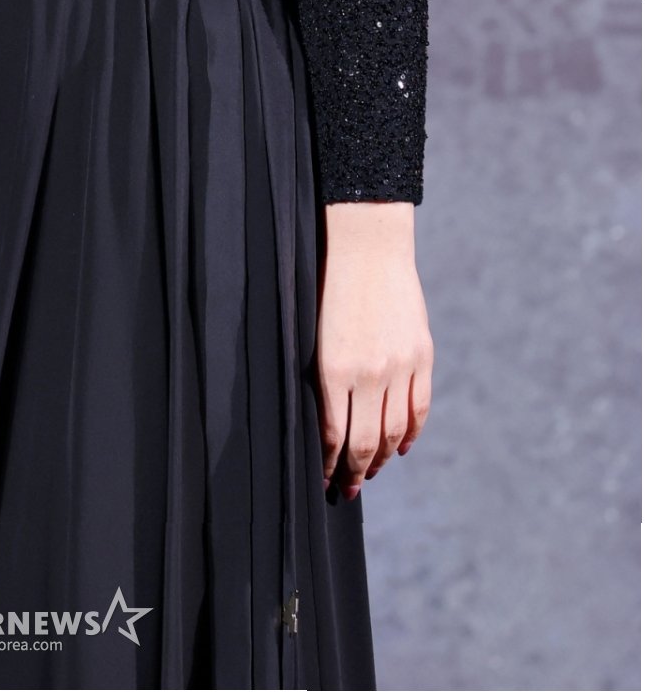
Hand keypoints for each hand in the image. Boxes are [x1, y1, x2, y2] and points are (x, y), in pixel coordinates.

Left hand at [316, 205, 432, 502]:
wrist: (368, 246)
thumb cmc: (328, 284)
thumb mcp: (314, 334)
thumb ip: (324, 377)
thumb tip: (326, 421)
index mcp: (333, 369)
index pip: (333, 434)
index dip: (329, 463)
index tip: (325, 479)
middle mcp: (369, 374)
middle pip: (365, 443)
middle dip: (354, 472)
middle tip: (347, 489)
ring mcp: (399, 366)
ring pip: (393, 431)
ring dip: (381, 458)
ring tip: (369, 471)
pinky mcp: (421, 355)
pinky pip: (419, 407)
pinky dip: (410, 433)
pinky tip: (399, 447)